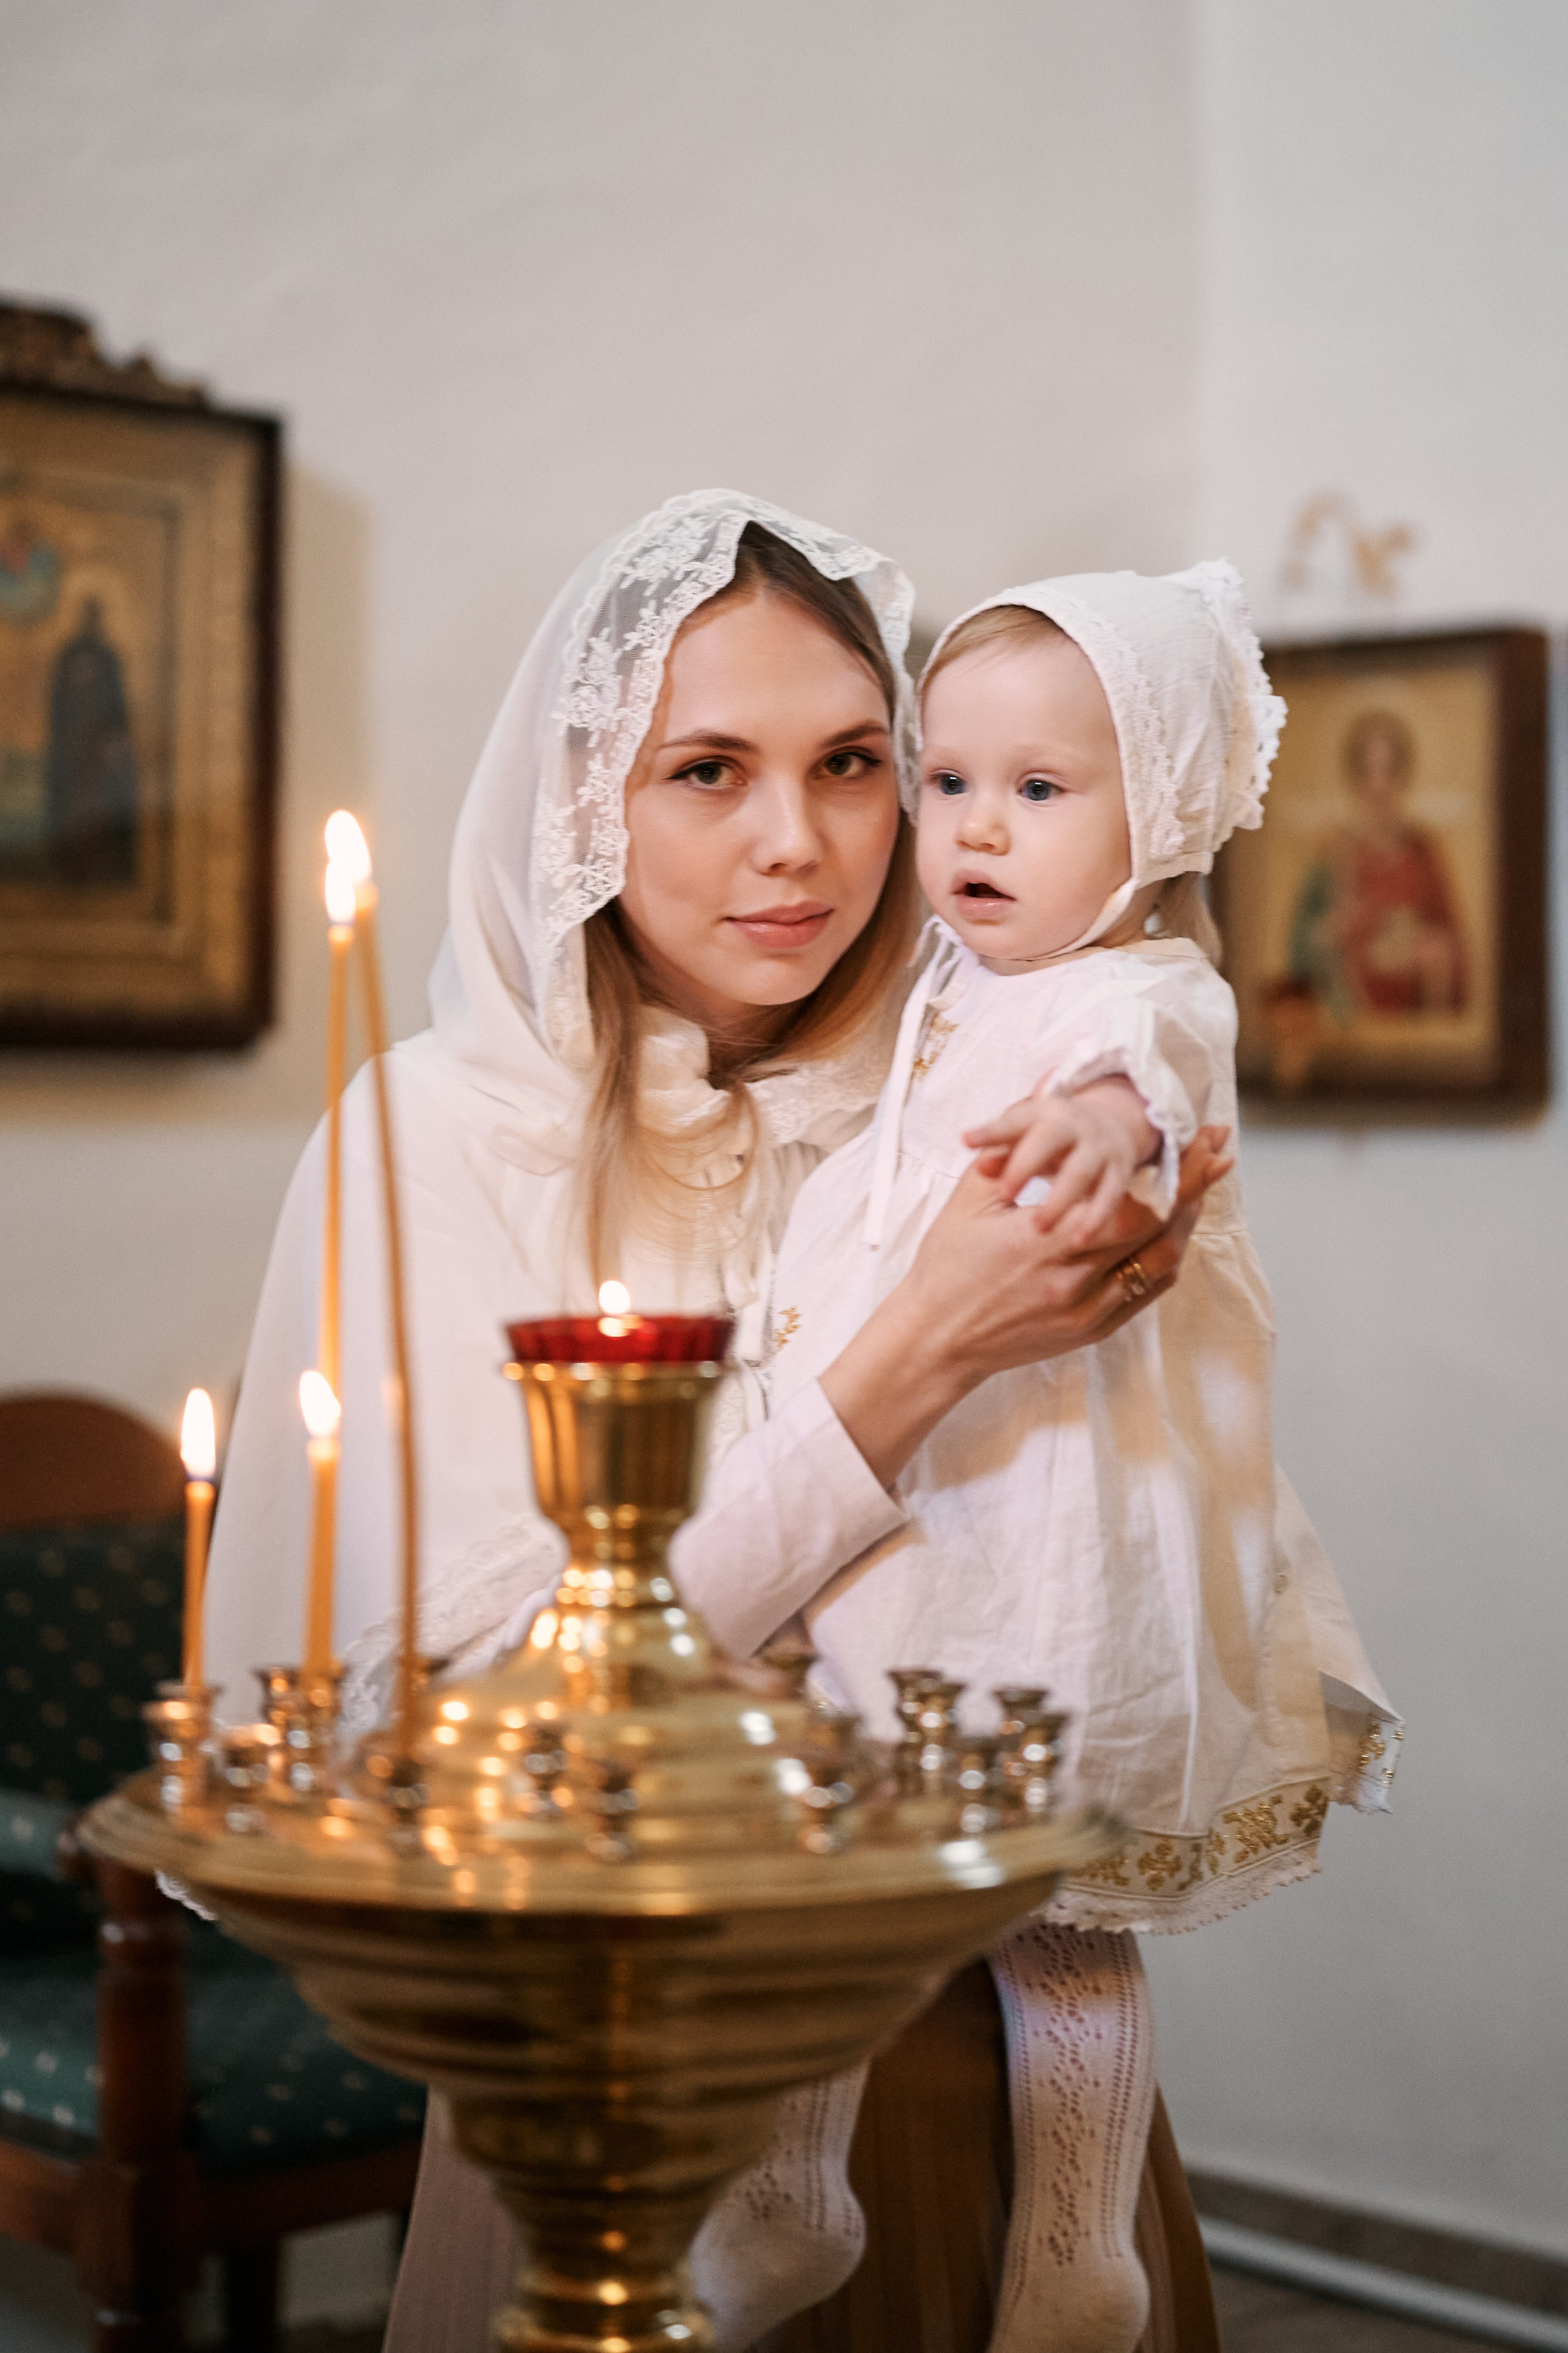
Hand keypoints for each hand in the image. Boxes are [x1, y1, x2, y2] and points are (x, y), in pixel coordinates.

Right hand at [819, 1125, 1231, 1486]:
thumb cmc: (946, 1264)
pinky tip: (1170, 1233)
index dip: (1178, 1172)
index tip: (1204, 1140)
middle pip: (1159, 1230)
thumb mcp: (972, 1197)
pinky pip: (1145, 1294)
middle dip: (1196, 1187)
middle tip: (1219, 1153)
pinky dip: (1163, 1260)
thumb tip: (1043, 1089)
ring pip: (1159, 1264)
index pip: (1135, 1203)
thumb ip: (1013, 1145)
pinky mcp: (1090, 1331)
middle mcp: (1073, 1280)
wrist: (935, 1338)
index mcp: (1045, 1240)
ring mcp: (1086, 1311)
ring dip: (1185, 1224)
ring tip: (1201, 1190)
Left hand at [963, 1080, 1159, 1241]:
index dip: (991, 1131)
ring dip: (1059, 1199)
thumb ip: (999, 1150)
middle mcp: (1073, 1127)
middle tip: (1004, 1194)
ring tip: (1039, 1228)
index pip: (1013, 1120)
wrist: (1109, 1127)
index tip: (967, 1141)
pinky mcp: (1119, 1172)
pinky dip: (1096, 1217)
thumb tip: (978, 1162)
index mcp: (1042, 1115)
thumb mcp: (1023, 1136)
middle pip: (1049, 1139)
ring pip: (1081, 1171)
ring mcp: (1099, 1148)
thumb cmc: (1048, 1139)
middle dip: (1025, 1165)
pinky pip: (1110, 1195)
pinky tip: (1079, 1239)